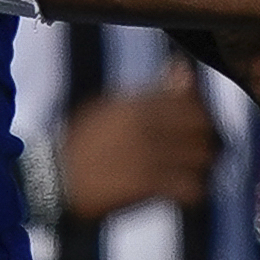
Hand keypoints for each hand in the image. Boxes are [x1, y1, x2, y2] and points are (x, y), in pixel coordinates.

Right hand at [57, 59, 217, 217]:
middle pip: (204, 128)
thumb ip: (152, 89)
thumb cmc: (83, 141)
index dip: (199, 114)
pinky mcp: (146, 184)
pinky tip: (178, 192)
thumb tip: (183, 67)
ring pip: (202, 158)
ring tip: (187, 171)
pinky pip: (191, 187)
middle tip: (194, 151)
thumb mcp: (111, 107)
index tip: (192, 127)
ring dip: (200, 166)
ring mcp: (148, 155)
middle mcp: (145, 126)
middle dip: (205, 139)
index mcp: (136, 104)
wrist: (54, 177)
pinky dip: (190, 191)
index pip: (191, 101)